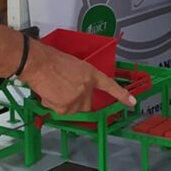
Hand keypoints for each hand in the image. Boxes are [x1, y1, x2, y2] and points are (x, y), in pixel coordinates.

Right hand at [18, 40, 135, 114]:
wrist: (39, 63)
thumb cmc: (51, 59)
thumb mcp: (73, 65)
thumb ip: (80, 79)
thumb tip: (76, 89)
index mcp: (90, 74)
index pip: (110, 85)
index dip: (121, 95)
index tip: (132, 102)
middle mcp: (87, 88)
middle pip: (86, 104)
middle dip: (77, 100)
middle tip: (63, 88)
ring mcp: (77, 100)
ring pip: (72, 109)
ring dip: (63, 103)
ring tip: (53, 88)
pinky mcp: (65, 108)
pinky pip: (60, 111)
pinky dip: (53, 105)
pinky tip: (47, 92)